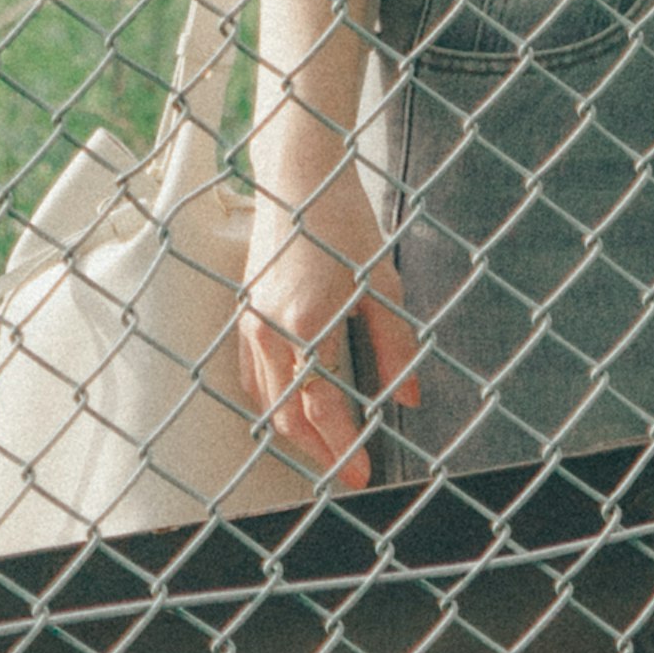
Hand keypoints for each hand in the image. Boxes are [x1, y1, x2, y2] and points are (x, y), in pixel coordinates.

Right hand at [239, 207, 419, 491]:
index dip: (343, 448)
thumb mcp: (382, 284)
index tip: (362, 473)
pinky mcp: (245, 315)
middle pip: (287, 416)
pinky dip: (271, 404)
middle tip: (347, 472)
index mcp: (308, 324)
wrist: (299, 179)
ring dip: (294, 434)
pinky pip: (250, 378)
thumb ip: (395, 345)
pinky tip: (293, 412)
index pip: (322, 408)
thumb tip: (408, 397)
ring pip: (265, 402)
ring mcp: (251, 324)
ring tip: (326, 450)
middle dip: (318, 452)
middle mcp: (271, 331)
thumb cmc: (343, 223)